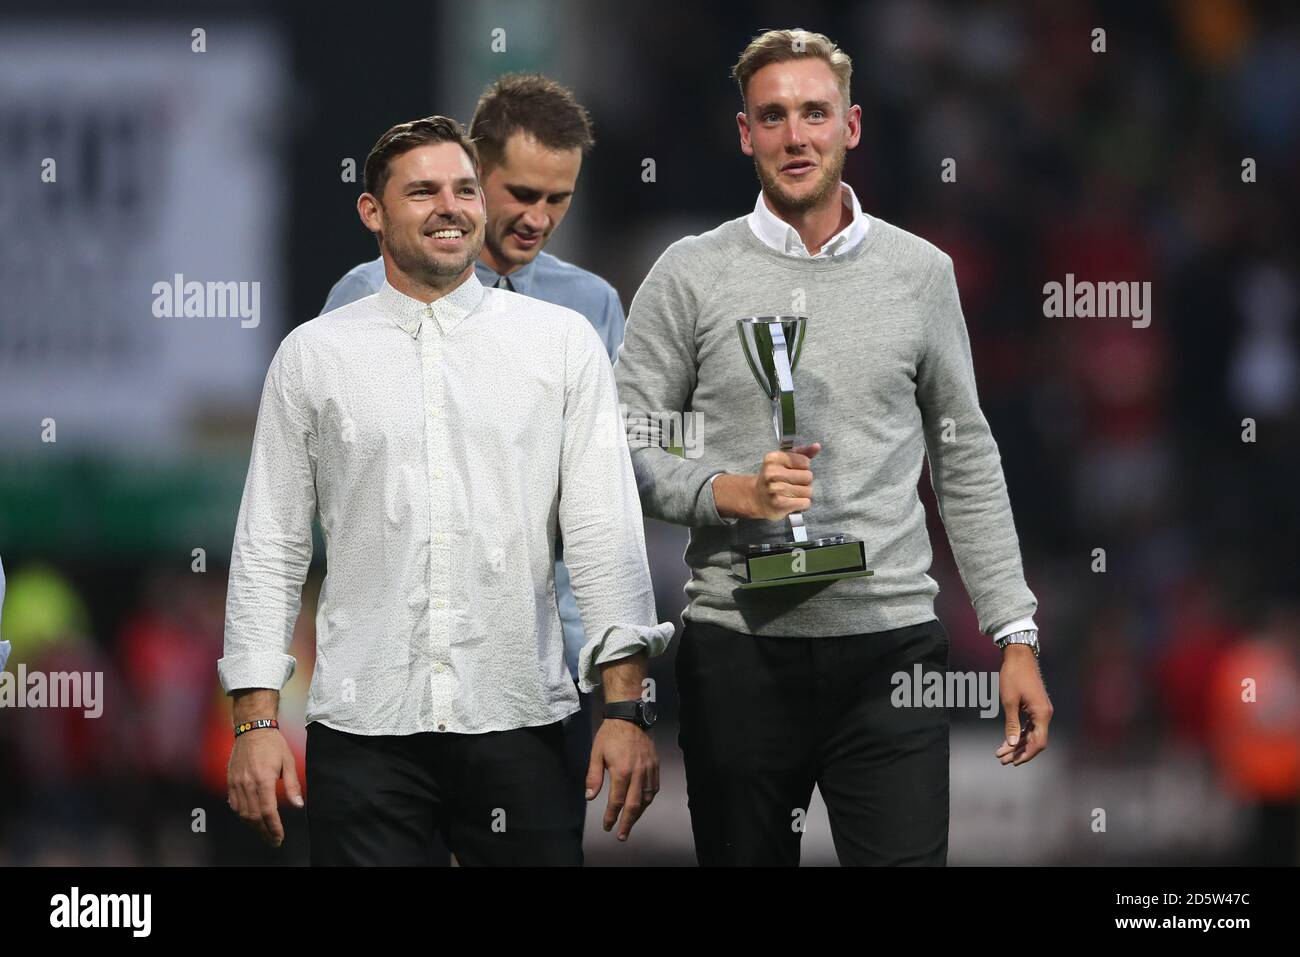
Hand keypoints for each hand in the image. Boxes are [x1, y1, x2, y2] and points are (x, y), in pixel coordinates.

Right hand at [227, 728, 302, 846]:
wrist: (252, 729)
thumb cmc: (273, 745)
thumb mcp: (289, 762)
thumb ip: (293, 786)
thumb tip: (299, 805)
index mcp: (263, 779)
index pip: (268, 811)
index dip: (274, 827)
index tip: (279, 837)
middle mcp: (247, 784)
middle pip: (254, 817)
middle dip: (264, 832)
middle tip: (273, 840)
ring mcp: (236, 783)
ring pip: (242, 813)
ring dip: (253, 826)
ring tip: (264, 833)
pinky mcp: (230, 781)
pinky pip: (234, 805)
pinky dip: (242, 815)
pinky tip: (251, 819)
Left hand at [585, 715, 658, 841]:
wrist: (629, 717)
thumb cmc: (610, 735)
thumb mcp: (596, 754)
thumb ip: (593, 777)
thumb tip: (590, 797)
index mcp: (622, 771)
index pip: (617, 801)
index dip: (611, 816)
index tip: (607, 825)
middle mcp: (638, 773)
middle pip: (634, 805)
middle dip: (627, 823)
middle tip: (622, 835)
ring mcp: (649, 769)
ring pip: (646, 799)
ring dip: (638, 814)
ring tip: (631, 822)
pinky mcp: (655, 765)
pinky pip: (654, 788)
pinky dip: (648, 800)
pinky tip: (642, 805)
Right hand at [715, 442, 820, 519]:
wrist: (757, 498)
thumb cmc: (774, 477)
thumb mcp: (784, 461)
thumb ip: (802, 453)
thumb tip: (817, 446)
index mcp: (774, 458)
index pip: (805, 462)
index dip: (803, 468)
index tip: (792, 471)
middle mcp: (773, 473)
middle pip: (808, 477)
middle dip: (804, 482)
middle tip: (792, 484)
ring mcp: (775, 489)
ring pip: (808, 491)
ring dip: (803, 494)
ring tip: (791, 493)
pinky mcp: (780, 504)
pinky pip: (806, 503)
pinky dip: (802, 504)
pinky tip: (792, 501)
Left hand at [995, 644, 1052, 765]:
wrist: (1019, 657)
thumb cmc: (1013, 677)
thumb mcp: (1009, 702)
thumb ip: (1011, 725)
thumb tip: (1011, 745)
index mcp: (1042, 714)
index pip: (1038, 742)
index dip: (1027, 754)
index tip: (1013, 762)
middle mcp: (1045, 714)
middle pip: (1034, 740)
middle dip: (1018, 752)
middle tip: (1002, 760)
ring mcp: (1041, 711)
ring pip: (1031, 734)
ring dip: (1017, 744)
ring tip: (1001, 753)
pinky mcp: (1036, 707)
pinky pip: (1029, 726)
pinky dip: (1019, 734)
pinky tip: (1008, 741)